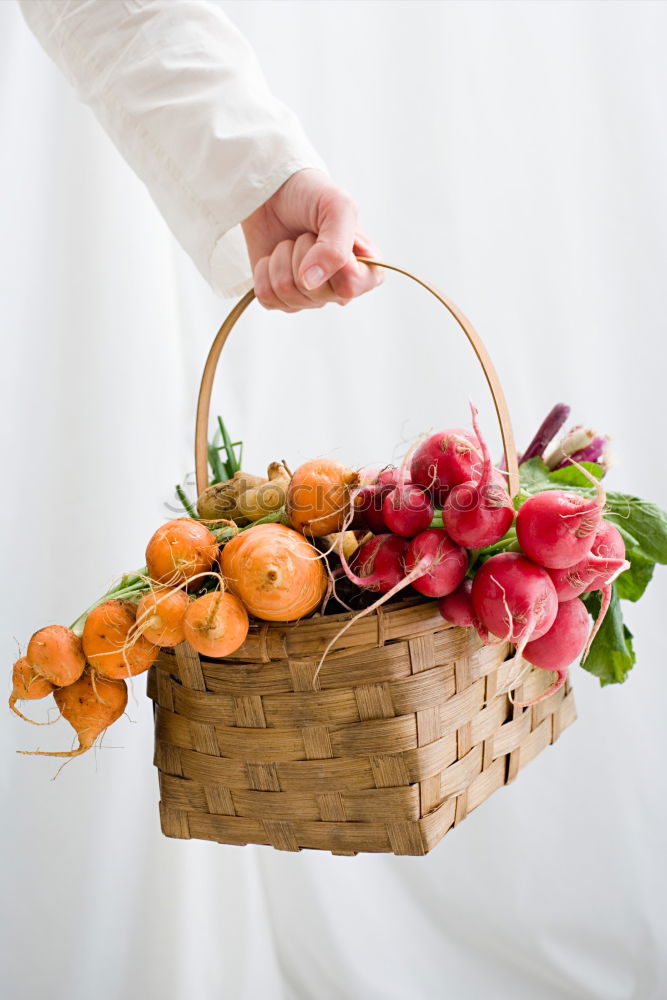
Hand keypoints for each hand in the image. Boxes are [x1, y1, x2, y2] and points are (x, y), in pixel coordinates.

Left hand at [241, 168, 381, 310]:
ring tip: (289, 243)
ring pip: (288, 295)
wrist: (271, 190)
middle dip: (302, 256)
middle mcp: (338, 288)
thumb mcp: (337, 207)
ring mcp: (309, 296)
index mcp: (364, 268)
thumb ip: (335, 247)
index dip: (333, 263)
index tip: (324, 237)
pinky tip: (273, 256)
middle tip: (305, 235)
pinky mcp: (280, 297)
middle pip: (315, 293)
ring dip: (281, 261)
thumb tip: (310, 282)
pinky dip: (263, 272)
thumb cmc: (310, 195)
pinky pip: (267, 298)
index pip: (351, 287)